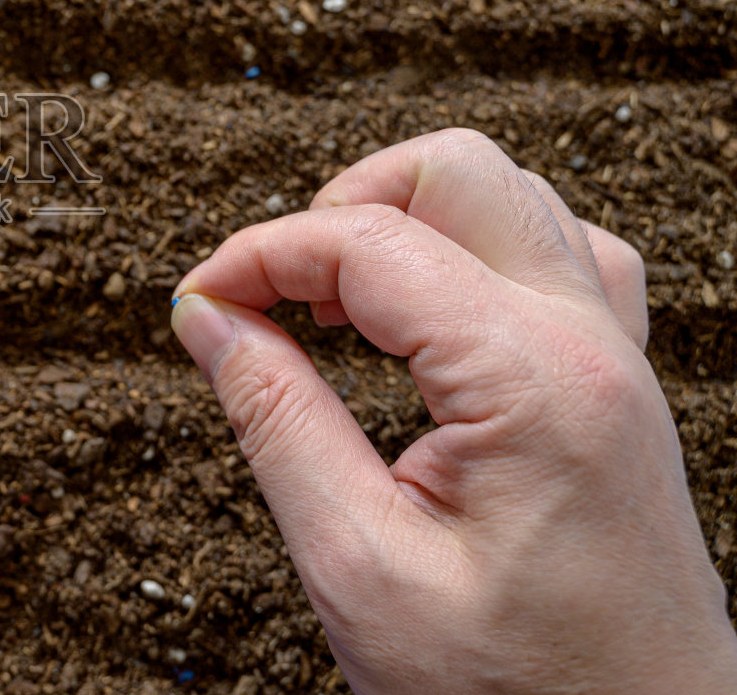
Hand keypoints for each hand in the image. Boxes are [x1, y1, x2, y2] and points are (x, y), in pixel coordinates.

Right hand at [171, 129, 736, 694]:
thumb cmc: (514, 690)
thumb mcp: (358, 564)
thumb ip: (274, 420)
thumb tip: (206, 318)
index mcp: (530, 381)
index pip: (368, 241)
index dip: (259, 254)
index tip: (197, 300)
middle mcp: (590, 344)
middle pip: (457, 171)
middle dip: (341, 205)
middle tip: (274, 288)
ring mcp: (617, 358)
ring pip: (510, 197)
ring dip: (407, 223)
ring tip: (338, 308)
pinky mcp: (617, 384)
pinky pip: (556, 254)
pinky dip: (470, 255)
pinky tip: (422, 322)